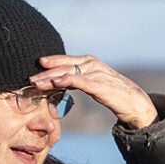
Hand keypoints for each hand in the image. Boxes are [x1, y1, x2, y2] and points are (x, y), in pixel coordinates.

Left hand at [35, 54, 156, 129]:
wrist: (135, 102)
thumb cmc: (114, 94)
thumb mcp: (93, 84)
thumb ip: (78, 80)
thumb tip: (59, 83)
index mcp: (89, 62)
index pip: (65, 60)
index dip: (49, 63)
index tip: (34, 68)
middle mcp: (91, 64)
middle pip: (63, 65)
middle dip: (45, 72)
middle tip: (29, 78)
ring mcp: (96, 73)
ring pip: (67, 72)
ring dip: (49, 77)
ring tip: (35, 82)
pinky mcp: (99, 84)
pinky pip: (78, 80)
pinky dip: (64, 80)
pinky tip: (53, 83)